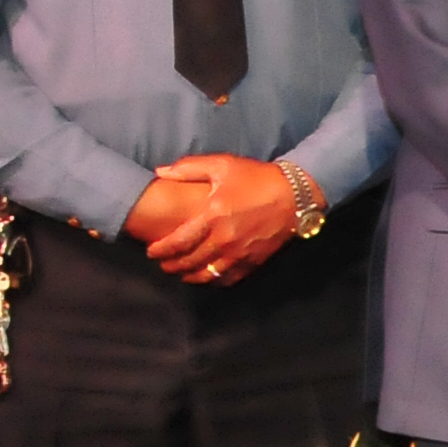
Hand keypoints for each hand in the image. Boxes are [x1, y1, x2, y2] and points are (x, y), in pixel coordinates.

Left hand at [132, 154, 298, 282]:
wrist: (296, 193)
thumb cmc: (257, 177)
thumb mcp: (223, 165)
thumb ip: (188, 168)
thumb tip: (160, 172)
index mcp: (212, 216)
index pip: (177, 242)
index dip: (160, 250)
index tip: (151, 251)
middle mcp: (224, 239)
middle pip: (189, 262)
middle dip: (171, 265)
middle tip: (163, 263)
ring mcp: (240, 252)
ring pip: (207, 274)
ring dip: (190, 276)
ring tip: (182, 273)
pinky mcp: (254, 260)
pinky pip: (229, 278)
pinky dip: (215, 280)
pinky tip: (208, 277)